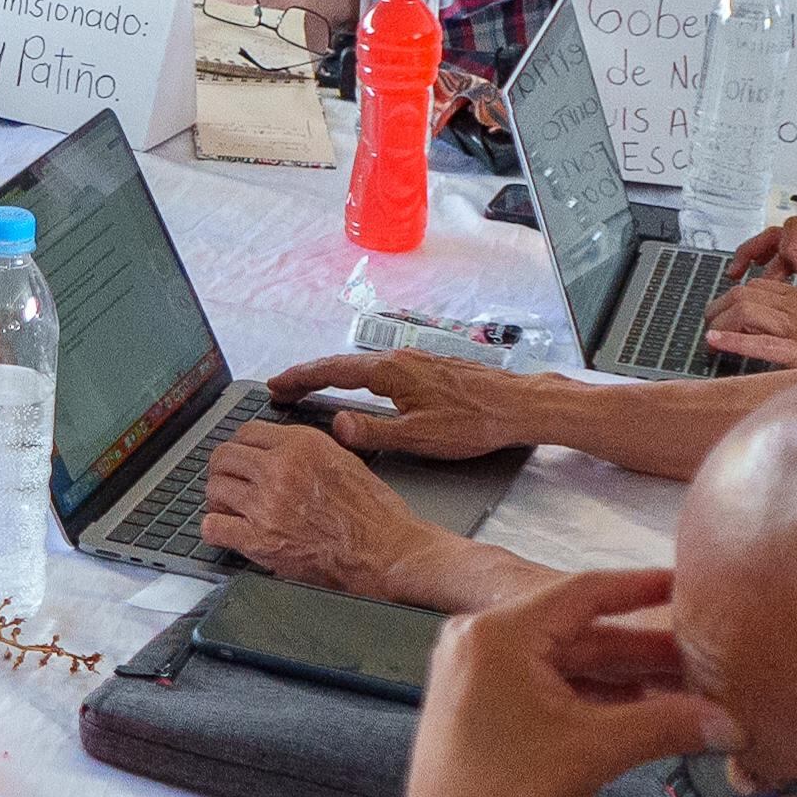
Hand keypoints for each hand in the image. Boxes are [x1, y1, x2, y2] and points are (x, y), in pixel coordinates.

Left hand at [201, 421, 428, 589]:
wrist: (388, 552)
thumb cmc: (376, 514)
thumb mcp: (344, 459)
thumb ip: (307, 450)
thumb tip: (279, 449)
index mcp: (302, 445)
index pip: (247, 432)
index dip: (242, 447)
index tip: (242, 458)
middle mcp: (280, 469)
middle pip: (224, 457)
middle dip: (224, 469)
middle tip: (229, 481)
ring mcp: (267, 505)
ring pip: (215, 489)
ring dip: (219, 498)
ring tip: (230, 507)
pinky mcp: (261, 541)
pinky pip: (214, 527)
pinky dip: (215, 529)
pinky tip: (227, 530)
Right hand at [265, 351, 531, 460]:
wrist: (519, 405)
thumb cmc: (473, 423)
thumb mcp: (418, 437)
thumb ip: (372, 432)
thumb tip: (336, 426)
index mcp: (390, 373)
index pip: (333, 372)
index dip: (301, 378)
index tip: (277, 385)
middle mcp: (400, 360)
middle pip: (343, 364)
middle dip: (310, 375)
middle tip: (284, 386)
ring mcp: (416, 361)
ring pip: (363, 366)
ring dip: (333, 375)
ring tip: (313, 387)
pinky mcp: (429, 368)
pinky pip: (381, 369)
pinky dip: (358, 377)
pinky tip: (359, 388)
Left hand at [393, 569, 737, 796]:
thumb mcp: (596, 752)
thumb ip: (666, 725)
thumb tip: (730, 722)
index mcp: (498, 634)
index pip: (584, 592)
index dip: (641, 588)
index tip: (685, 584)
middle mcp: (480, 641)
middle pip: (578, 632)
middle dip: (642, 650)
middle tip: (703, 656)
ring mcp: (476, 673)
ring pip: (565, 663)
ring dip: (621, 677)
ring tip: (685, 688)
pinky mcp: (480, 705)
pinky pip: (546, 686)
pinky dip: (591, 697)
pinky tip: (642, 709)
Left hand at [699, 281, 796, 370]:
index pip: (765, 287)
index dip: (739, 296)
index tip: (725, 309)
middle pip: (748, 294)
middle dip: (721, 307)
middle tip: (709, 322)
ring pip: (749, 310)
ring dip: (721, 320)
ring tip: (706, 331)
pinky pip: (768, 345)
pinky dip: (737, 341)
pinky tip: (715, 341)